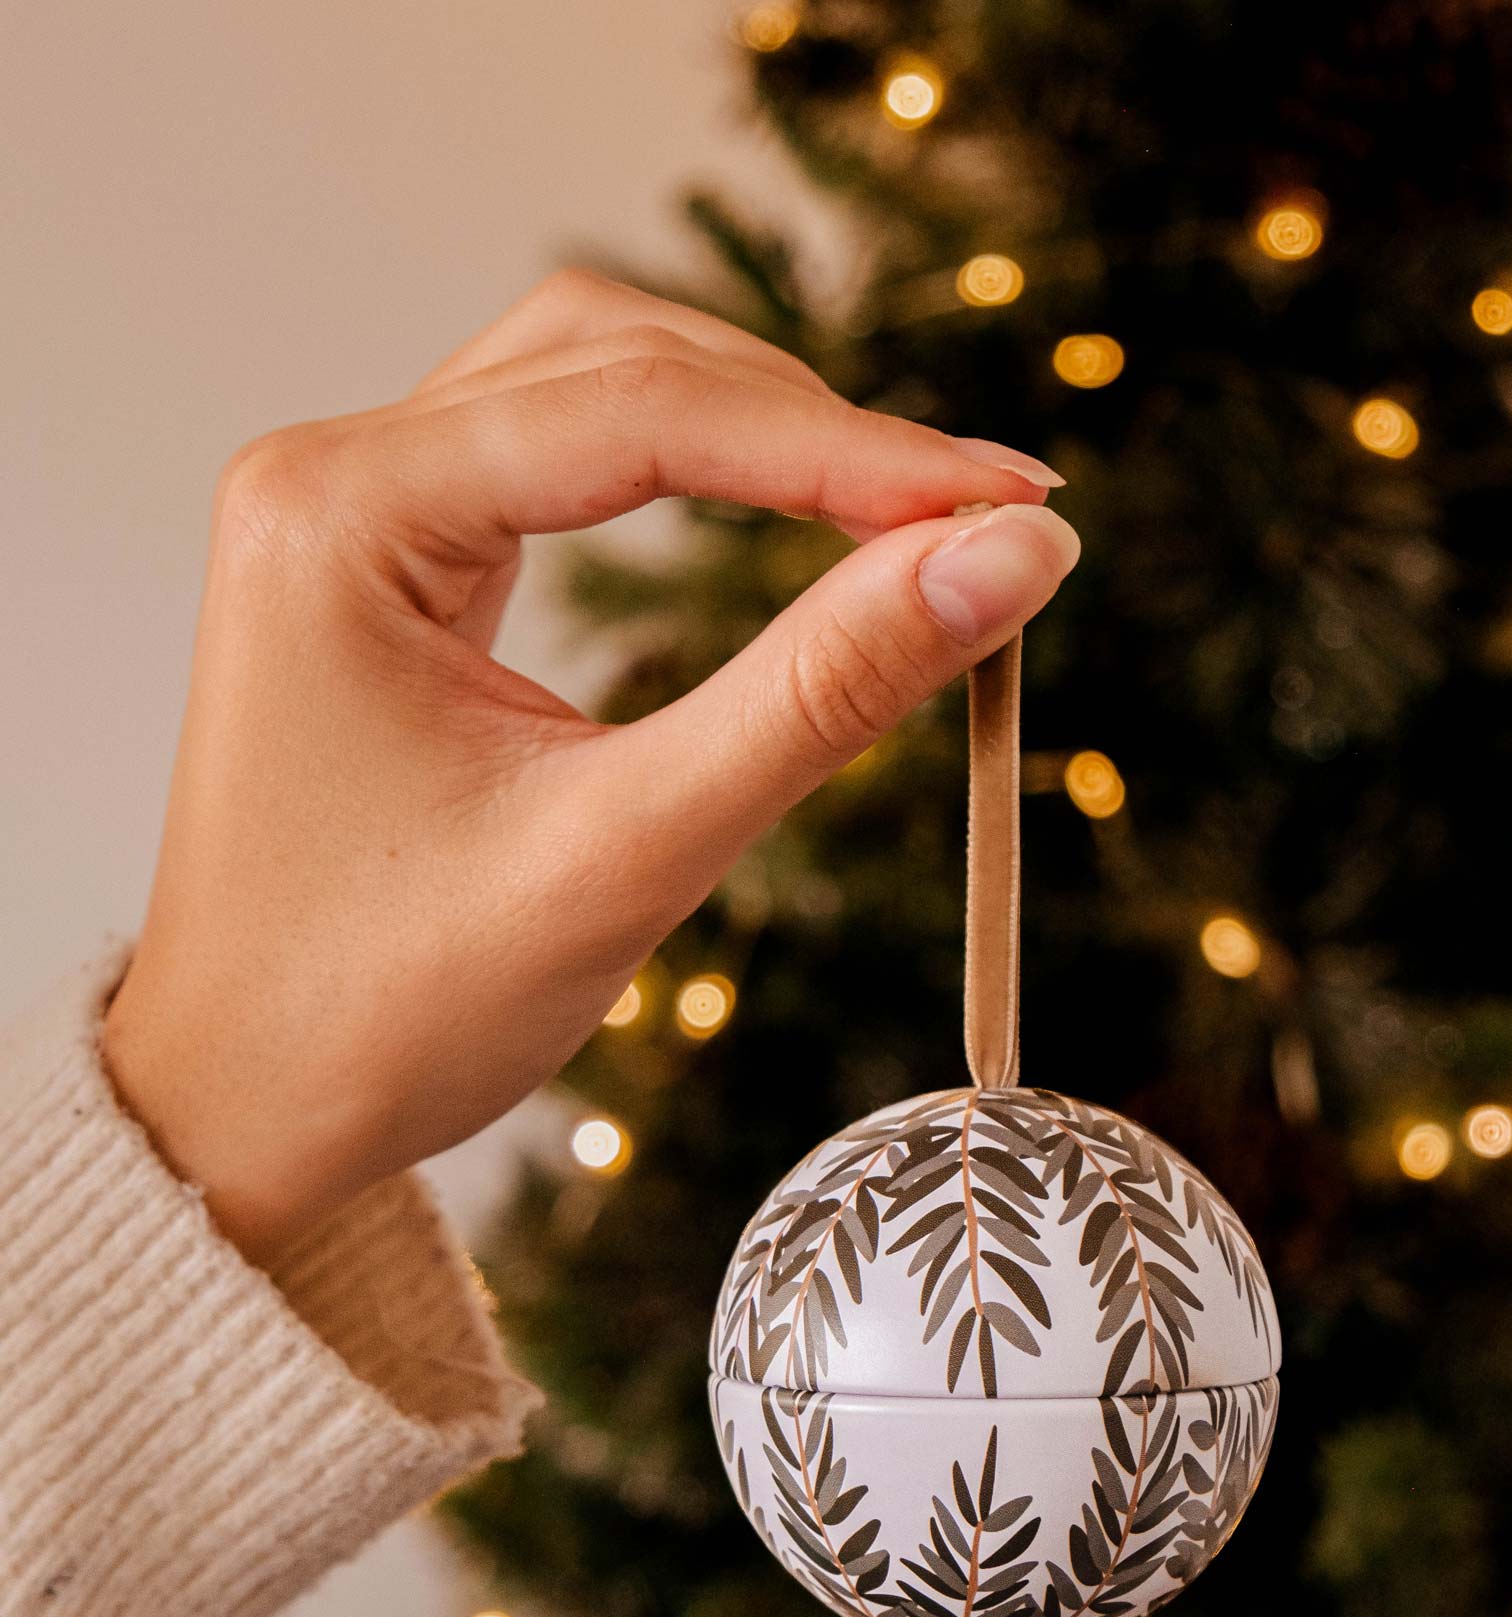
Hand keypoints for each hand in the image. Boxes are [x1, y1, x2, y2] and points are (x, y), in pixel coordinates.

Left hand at [102, 269, 1079, 1265]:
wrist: (244, 1114)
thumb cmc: (383, 1014)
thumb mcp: (628, 853)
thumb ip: (823, 694)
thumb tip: (1009, 562)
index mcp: (340, 515)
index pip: (644, 413)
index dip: (855, 453)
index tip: (1017, 507)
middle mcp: (331, 478)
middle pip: (617, 357)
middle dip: (810, 424)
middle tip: (983, 513)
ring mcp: (351, 516)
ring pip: (593, 392)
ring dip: (754, 435)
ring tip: (910, 515)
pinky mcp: (388, 569)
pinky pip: (560, 470)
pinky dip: (687, 483)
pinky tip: (788, 522)